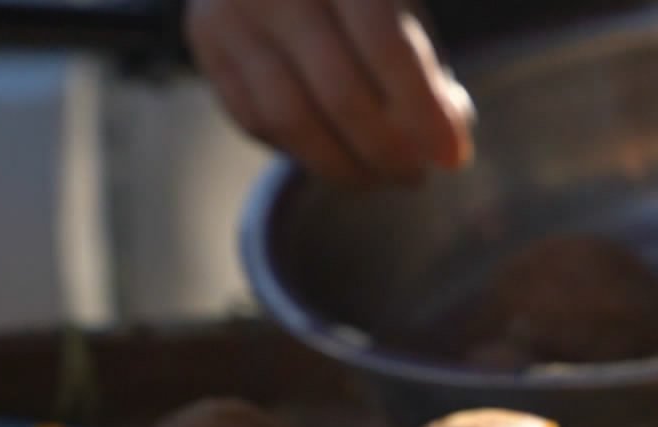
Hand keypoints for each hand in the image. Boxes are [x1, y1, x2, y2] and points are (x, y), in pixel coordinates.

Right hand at [184, 0, 474, 186]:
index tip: (453, 158)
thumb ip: (423, 68)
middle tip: (415, 177)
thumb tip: (445, 147)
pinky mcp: (204, 40)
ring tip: (380, 178)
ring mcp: (231, 10)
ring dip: (344, 167)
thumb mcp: (397, 5)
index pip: (387, 46)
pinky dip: (300, 151)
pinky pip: (255, 120)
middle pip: (340, 94)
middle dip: (387, 151)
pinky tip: (333, 155)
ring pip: (292, 119)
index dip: (423, 112)